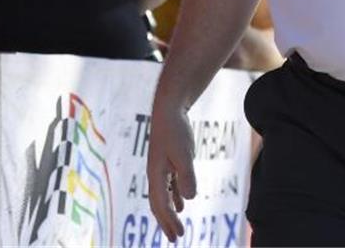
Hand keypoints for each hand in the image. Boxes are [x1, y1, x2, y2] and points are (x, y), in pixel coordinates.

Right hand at [147, 103, 196, 241]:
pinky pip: (168, 186)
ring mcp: (160, 168)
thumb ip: (186, 176)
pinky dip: (174, 197)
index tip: (178, 235)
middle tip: (176, 239)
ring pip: (162, 197)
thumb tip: (189, 199)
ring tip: (176, 228)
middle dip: (166, 222)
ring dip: (169, 213)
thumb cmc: (175, 131)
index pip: (160, 204)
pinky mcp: (167, 162)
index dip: (168, 221)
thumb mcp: (183, 154)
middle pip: (158, 204)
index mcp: (156, 174)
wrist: (169, 111)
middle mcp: (155, 174)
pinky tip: (182, 204)